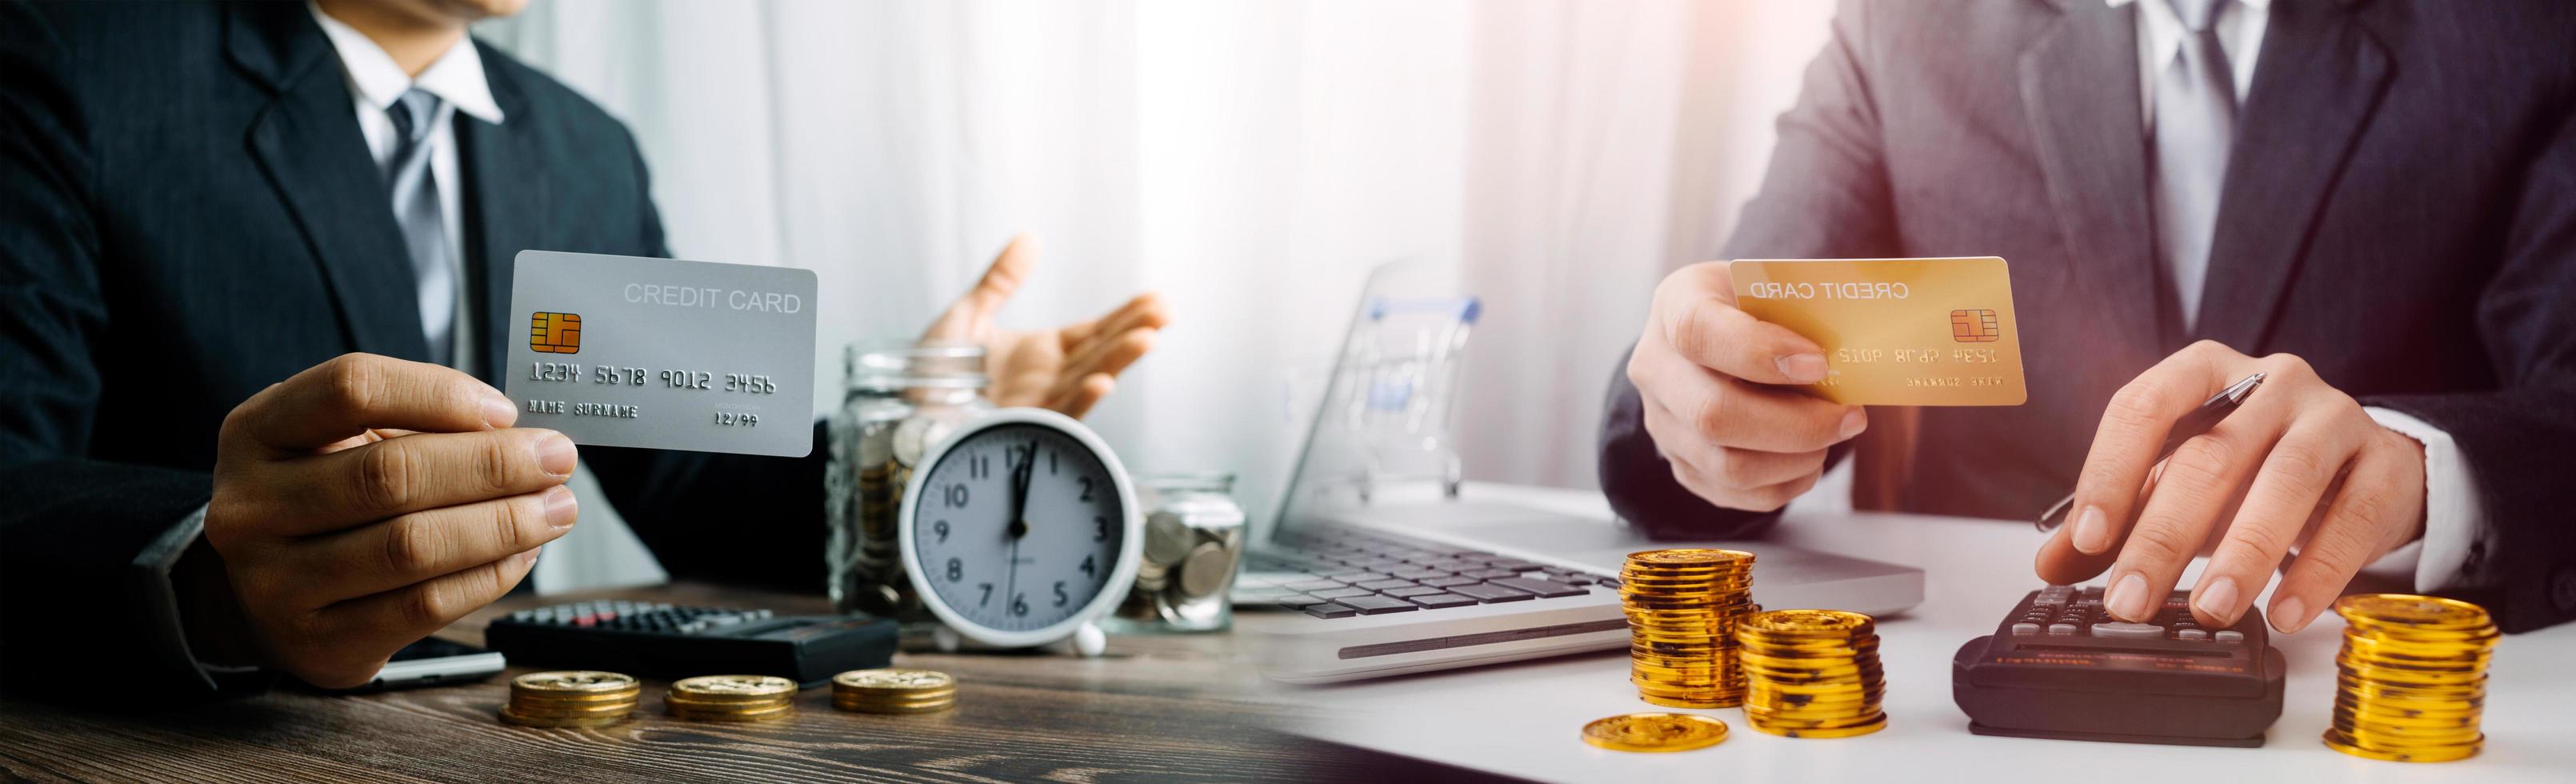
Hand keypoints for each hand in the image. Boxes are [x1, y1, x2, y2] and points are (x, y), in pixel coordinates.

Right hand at [192, 354, 578, 687]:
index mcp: (256, 432)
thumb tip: (519, 433)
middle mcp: (251, 506)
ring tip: (556, 508)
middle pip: (390, 474)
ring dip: (504, 524)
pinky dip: (489, 576)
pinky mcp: (319, 642)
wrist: (261, 594)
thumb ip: (415, 423)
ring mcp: (275, 582)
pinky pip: (423, 606)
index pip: (352, 388)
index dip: (440, 394)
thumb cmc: (321, 498)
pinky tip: (523, 553)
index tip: (504, 410)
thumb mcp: (340, 442)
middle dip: (492, 465)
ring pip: (412, 546)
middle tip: (557, 458)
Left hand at [921, 234, 1169, 417]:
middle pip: (1100, 354)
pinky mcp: (1021, 429)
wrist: (900, 415)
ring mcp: (1036, 407)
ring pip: (1087, 381)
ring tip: (1147, 339)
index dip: (1125, 317)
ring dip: (1118, 361)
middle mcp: (1045, 380)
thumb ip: (1001, 280)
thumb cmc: (928, 376)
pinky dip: (1081, 400)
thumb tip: (1030, 239)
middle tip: (1165, 313)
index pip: (1092, 333)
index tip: (1155, 301)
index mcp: (1038, 354)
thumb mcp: (966, 315)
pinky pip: (1058, 415)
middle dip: (1133, 334)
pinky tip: (1102, 382)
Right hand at [1626, 261, 1868, 511]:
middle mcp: (1655, 367)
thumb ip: (1805, 311)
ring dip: (1795, 458)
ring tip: (1834, 436)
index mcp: (1675, 305)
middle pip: (1711, 414)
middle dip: (1795, 425)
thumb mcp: (1771, 288)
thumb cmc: (1755, 308)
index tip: (1819, 362)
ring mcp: (1662, 423)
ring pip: (1725, 465)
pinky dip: (1785, 484)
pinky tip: (1811, 459)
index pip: (1698, 332)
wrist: (1719, 340)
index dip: (1758, 352)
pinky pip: (1733, 493)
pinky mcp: (1681, 466)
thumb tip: (1862, 351)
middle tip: (1850, 416)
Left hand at [2036, 341, 2426, 633]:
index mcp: (2204, 371)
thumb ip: (2117, 520)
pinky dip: (2316, 572)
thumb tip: (2052, 564)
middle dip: (2163, 537)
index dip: (2110, 472)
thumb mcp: (2178, 483)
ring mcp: (2334, 416)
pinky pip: (2351, 518)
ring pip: (2284, 481)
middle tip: (2132, 600)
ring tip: (2210, 610)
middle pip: (2208, 454)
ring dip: (2242, 554)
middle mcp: (2270, 381)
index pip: (2143, 406)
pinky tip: (2284, 613)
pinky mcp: (2385, 464)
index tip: (2087, 539)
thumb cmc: (2254, 469)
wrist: (2362, 465)